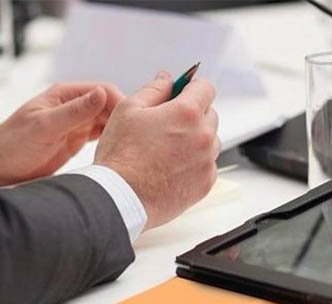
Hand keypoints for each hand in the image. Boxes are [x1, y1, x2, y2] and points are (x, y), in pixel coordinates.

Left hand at [0, 83, 123, 185]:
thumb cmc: (12, 144)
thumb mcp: (45, 126)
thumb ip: (75, 111)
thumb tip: (103, 93)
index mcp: (65, 95)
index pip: (104, 91)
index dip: (121, 103)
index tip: (132, 122)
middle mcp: (73, 107)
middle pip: (110, 106)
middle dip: (124, 118)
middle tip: (137, 138)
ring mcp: (75, 124)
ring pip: (107, 122)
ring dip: (119, 131)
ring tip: (132, 147)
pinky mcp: (75, 141)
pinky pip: (100, 137)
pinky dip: (111, 142)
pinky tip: (118, 153)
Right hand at [94, 71, 219, 229]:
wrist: (121, 197)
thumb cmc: (121, 156)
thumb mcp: (128, 110)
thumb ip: (153, 89)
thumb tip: (167, 78)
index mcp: (187, 113)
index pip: (205, 87)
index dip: (192, 87)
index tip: (182, 92)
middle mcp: (203, 136)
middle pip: (209, 114)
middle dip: (192, 114)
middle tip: (166, 125)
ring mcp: (207, 162)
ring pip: (210, 141)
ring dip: (195, 139)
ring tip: (167, 149)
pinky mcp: (205, 183)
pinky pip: (207, 165)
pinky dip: (194, 163)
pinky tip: (171, 167)